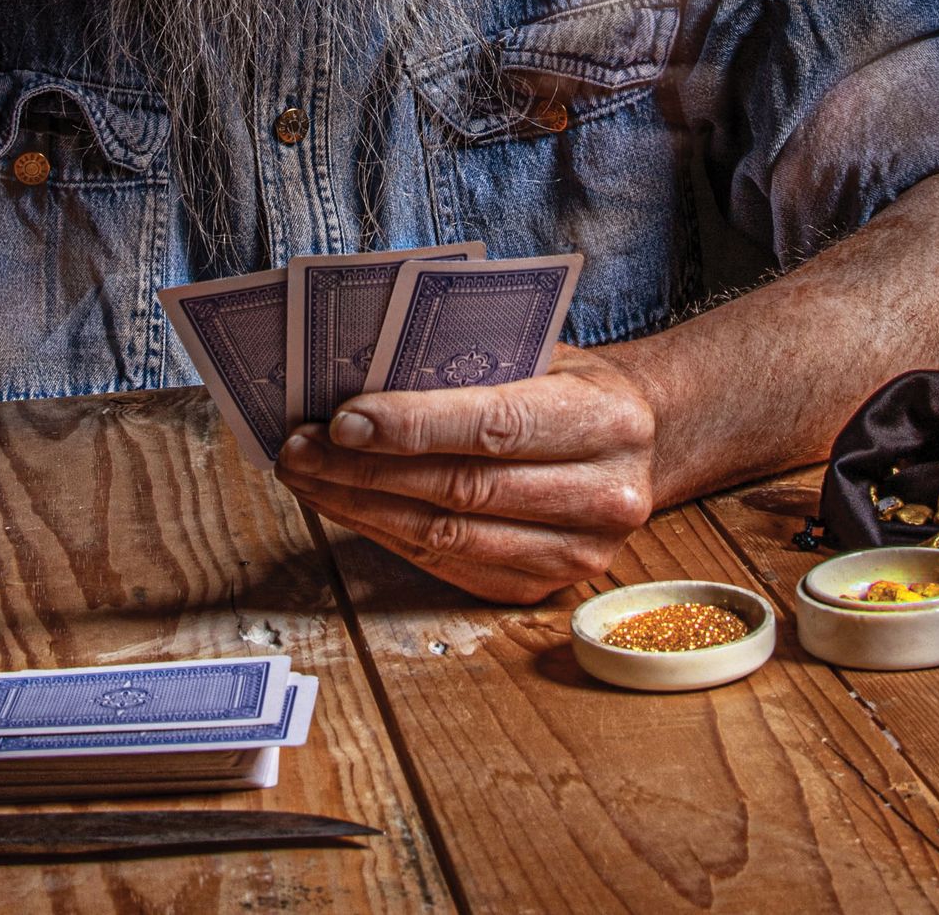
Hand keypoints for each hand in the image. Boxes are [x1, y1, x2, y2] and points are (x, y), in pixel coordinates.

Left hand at [274, 346, 658, 602]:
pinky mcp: (542, 589)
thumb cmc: (571, 384)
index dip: (414, 425)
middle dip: (367, 470)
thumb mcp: (544, 351)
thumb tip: (366, 367)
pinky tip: (345, 505)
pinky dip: (386, 535)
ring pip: (447, 537)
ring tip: (306, 475)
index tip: (342, 419)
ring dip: (362, 507)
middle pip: (462, 488)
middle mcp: (604, 496)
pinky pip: (447, 565)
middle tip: (299, 448)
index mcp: (607, 421)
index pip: (496, 426)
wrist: (639, 443)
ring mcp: (576, 555)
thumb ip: (474, 359)